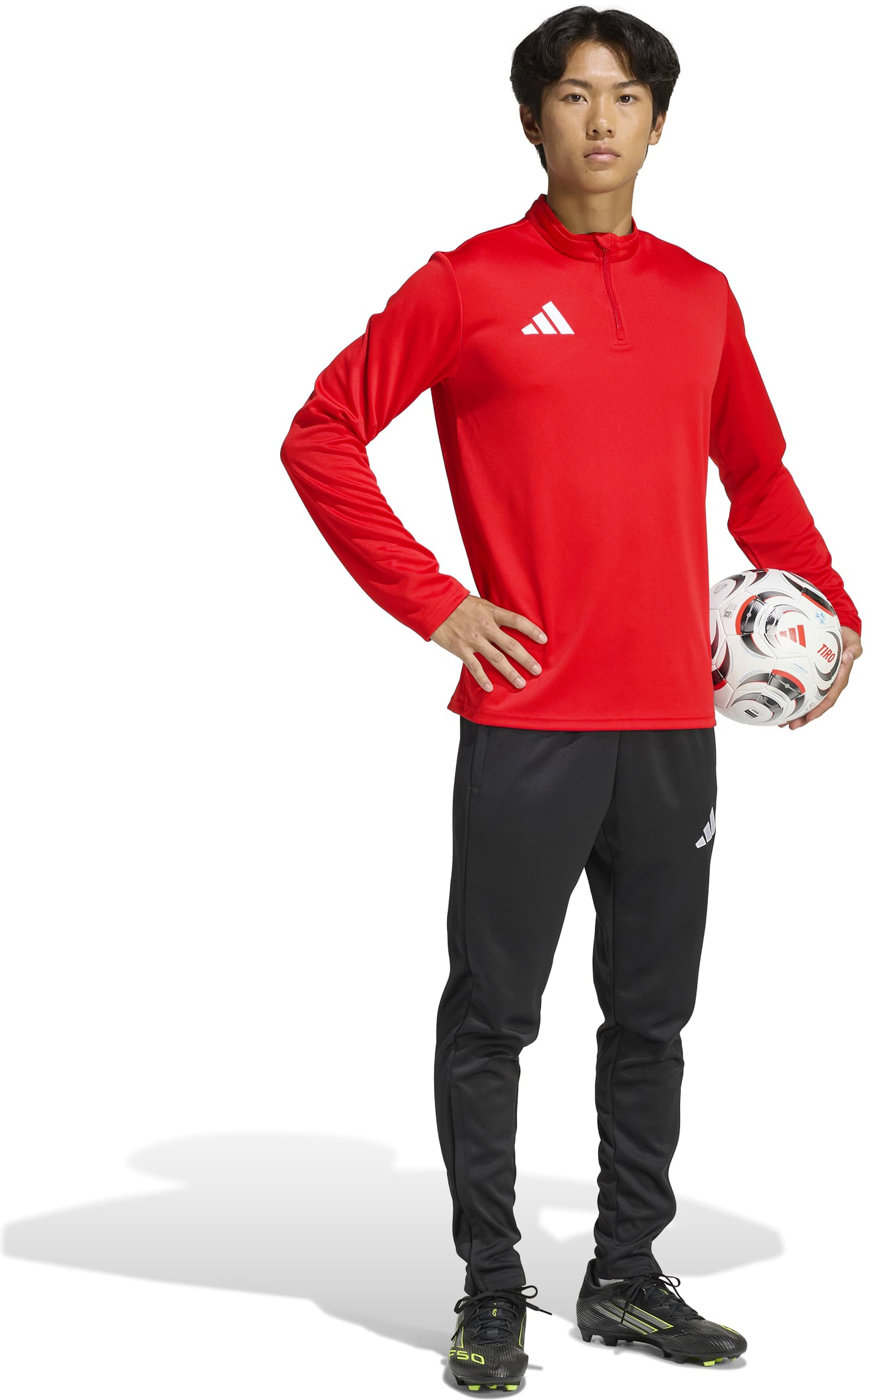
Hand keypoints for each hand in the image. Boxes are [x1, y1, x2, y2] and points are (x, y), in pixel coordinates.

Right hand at [431, 595, 546, 691]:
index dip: (531, 630)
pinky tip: (490, 688)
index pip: (517, 621)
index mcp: (491, 612)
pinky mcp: (460, 648)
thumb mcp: (480, 603)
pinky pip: (474, 666)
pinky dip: (482, 678)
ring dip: (510, 672)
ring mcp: (473, 638)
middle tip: (537, 670)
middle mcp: (485, 626)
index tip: (544, 640)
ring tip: (521, 684)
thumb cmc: (457, 604)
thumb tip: (509, 624)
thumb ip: (494, 614)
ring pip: (496, 658)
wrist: (434, 604)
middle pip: (511, 645)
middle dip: (526, 659)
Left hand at [778, 625, 861, 727]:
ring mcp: (819, 683)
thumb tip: (849, 655)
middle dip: (804, 718)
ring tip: (781, 722)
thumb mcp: (853, 641)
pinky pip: (800, 690)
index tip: (809, 718)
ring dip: (795, 713)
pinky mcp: (810, 678)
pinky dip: (790, 698)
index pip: (829, 699)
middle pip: (816, 706)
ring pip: (807, 702)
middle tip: (791, 726)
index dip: (820, 710)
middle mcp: (828, 685)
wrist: (839, 633)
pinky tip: (778, 703)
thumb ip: (853, 649)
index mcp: (838, 680)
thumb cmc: (846, 637)